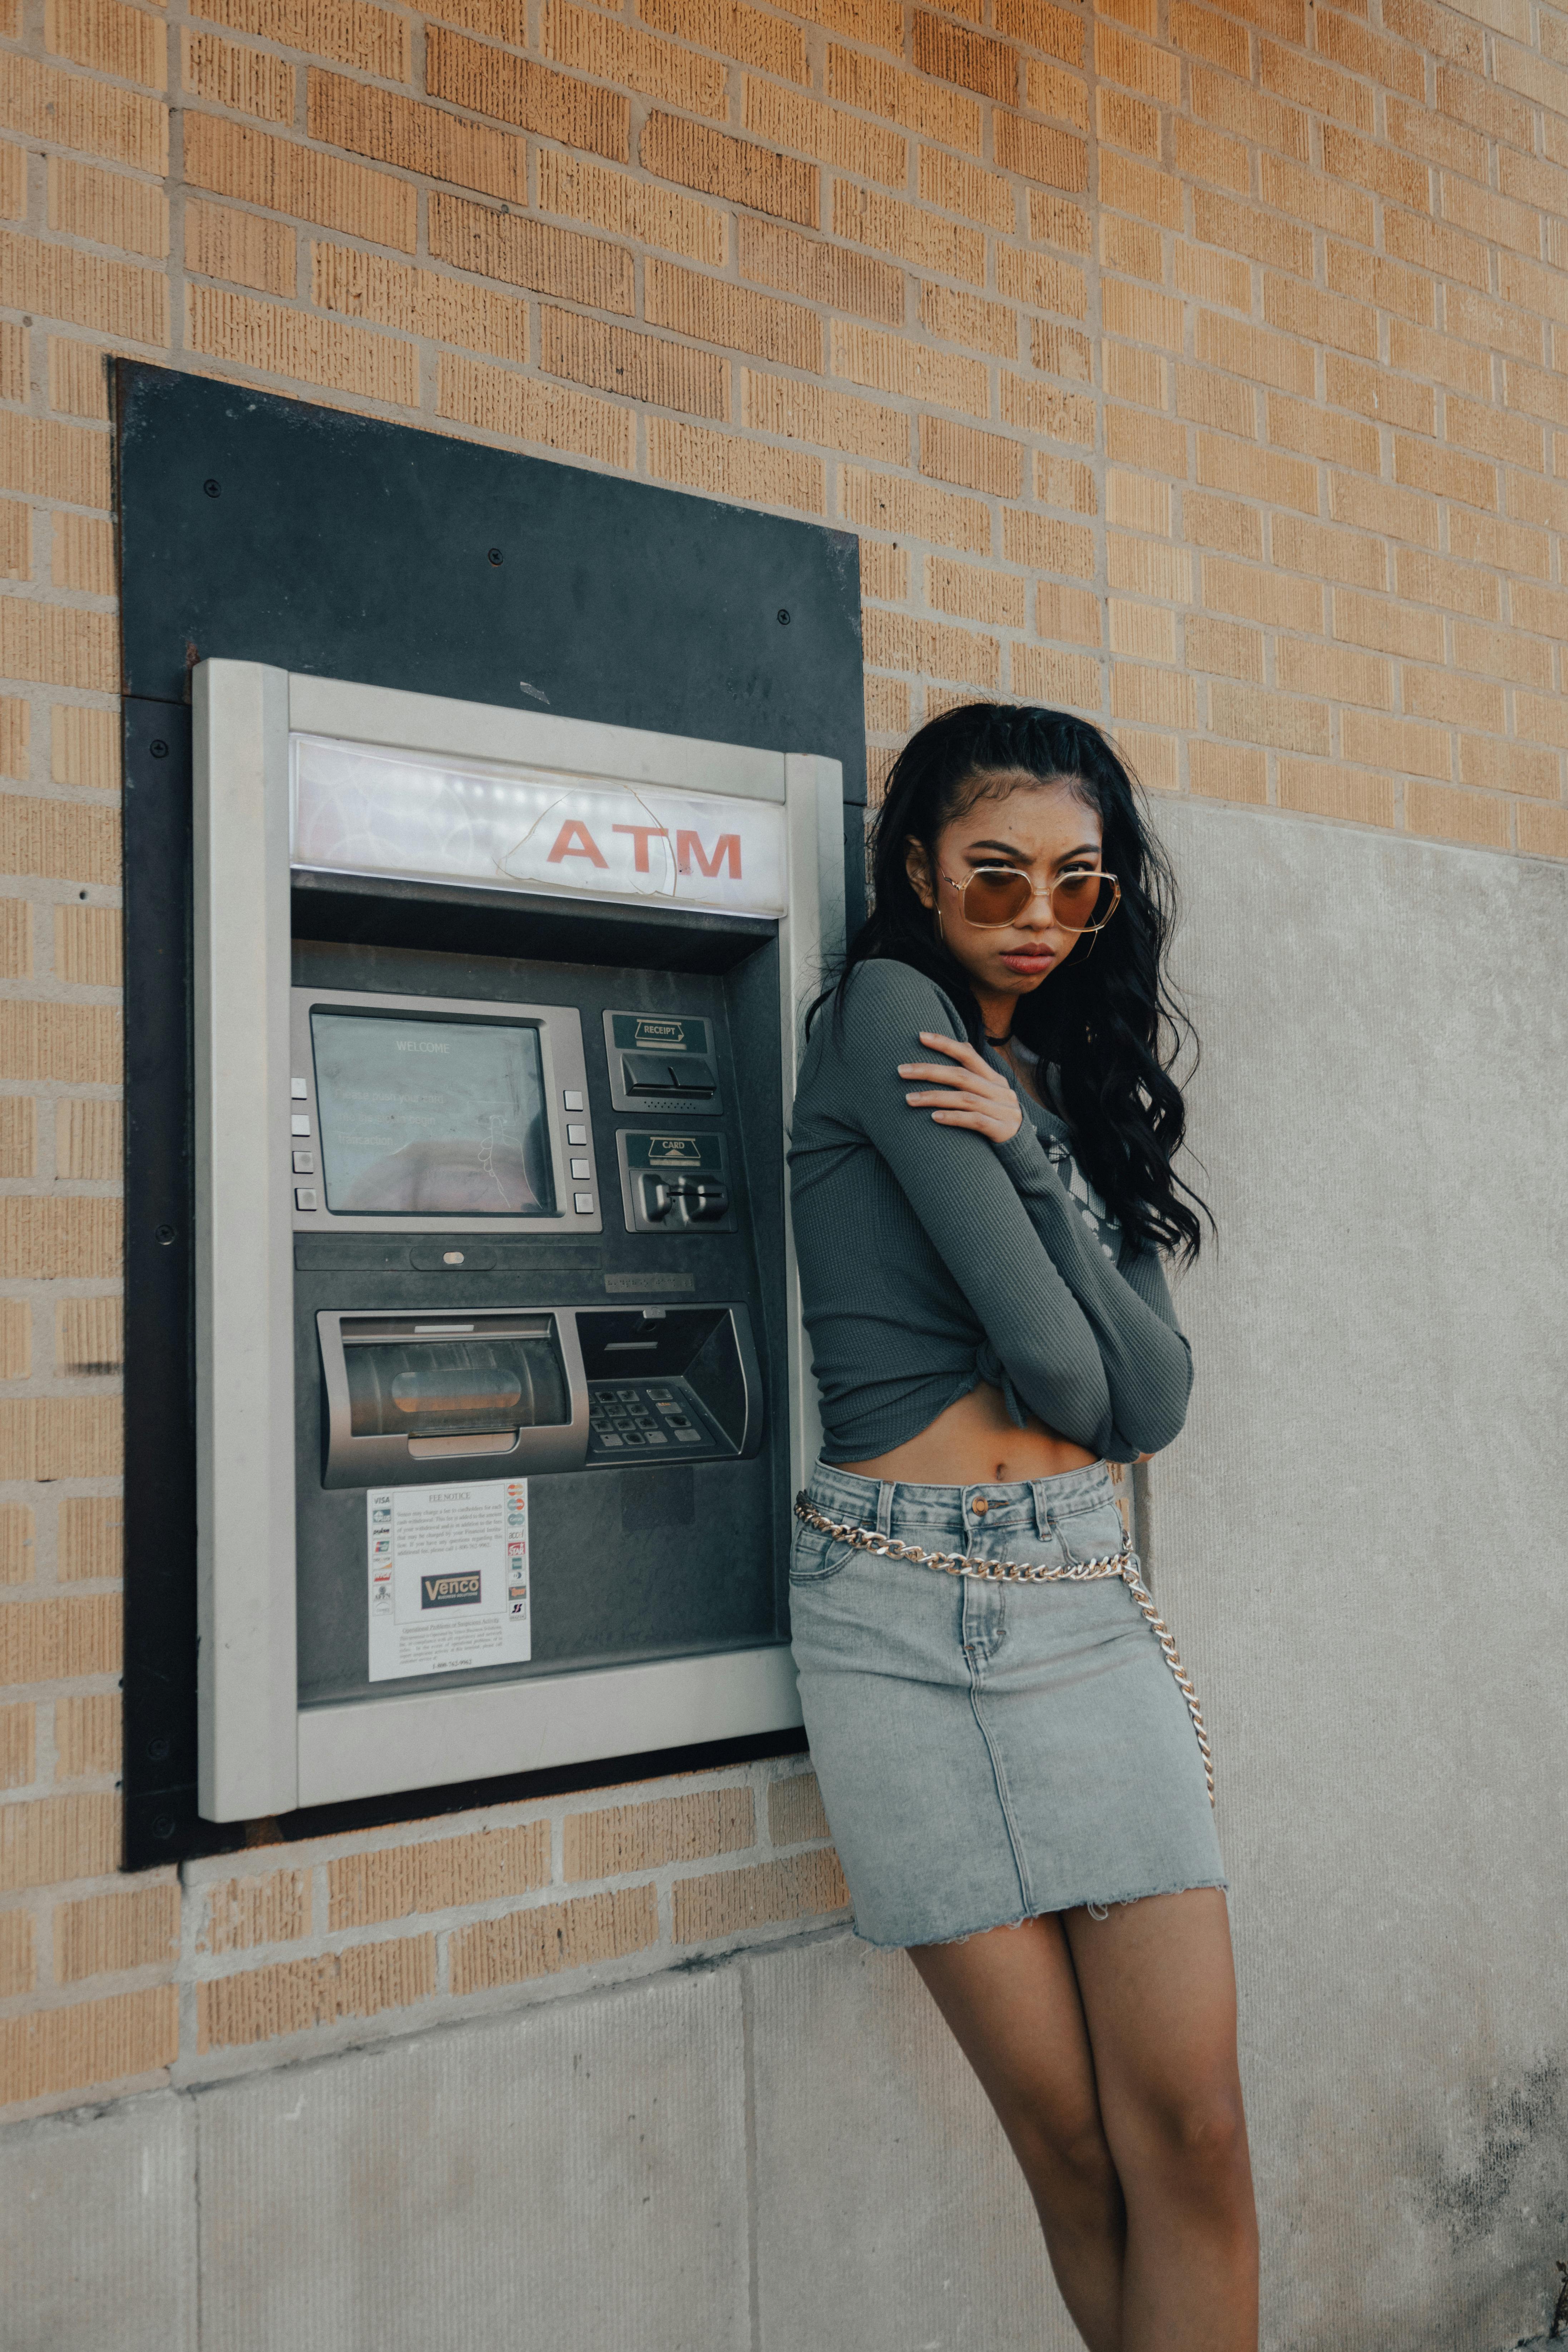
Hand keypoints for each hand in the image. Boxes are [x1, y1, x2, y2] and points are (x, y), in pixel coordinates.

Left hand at [897, 1032, 1022, 1144]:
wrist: (1024, 1147)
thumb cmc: (998, 1117)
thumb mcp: (990, 1093)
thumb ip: (975, 1074)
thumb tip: (962, 1045)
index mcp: (994, 1079)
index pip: (968, 1055)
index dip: (945, 1044)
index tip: (920, 1036)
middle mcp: (998, 1091)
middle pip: (960, 1076)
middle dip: (928, 1071)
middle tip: (901, 1071)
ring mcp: (1002, 1110)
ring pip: (964, 1099)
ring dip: (934, 1097)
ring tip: (909, 1099)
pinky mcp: (1002, 1130)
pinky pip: (975, 1121)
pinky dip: (954, 1117)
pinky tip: (934, 1117)